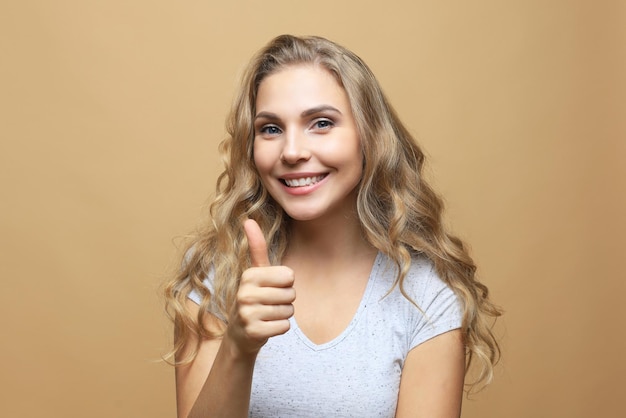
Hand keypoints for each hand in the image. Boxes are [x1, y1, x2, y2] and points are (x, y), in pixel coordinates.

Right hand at [226, 219, 295, 355]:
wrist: (240, 333)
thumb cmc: (254, 297)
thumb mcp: (255, 272)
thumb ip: (256, 247)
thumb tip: (248, 219)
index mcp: (249, 275)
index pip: (289, 275)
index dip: (286, 283)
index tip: (271, 287)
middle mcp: (245, 293)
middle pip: (291, 294)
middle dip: (285, 300)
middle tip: (269, 304)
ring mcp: (248, 313)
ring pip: (289, 311)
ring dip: (283, 314)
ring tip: (267, 315)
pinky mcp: (254, 332)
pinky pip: (285, 326)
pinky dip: (280, 328)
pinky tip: (267, 326)